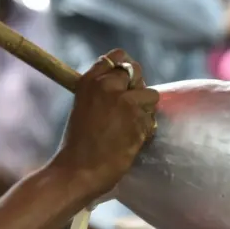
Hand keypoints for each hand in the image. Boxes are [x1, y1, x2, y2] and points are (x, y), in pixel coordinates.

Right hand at [51, 49, 158, 197]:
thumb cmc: (77, 145)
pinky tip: (130, 142)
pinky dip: (145, 131)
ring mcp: (124, 102)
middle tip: (130, 109)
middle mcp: (107, 86)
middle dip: (137, 89)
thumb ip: (102, 93)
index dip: (126, 69)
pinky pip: (152, 120)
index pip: (118, 57)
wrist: (78, 171)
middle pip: (137, 72)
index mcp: (89, 81)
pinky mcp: (138, 120)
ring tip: (130, 127)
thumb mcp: (84, 107)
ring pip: (151, 95)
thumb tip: (126, 85)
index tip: (127, 82)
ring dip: (145, 110)